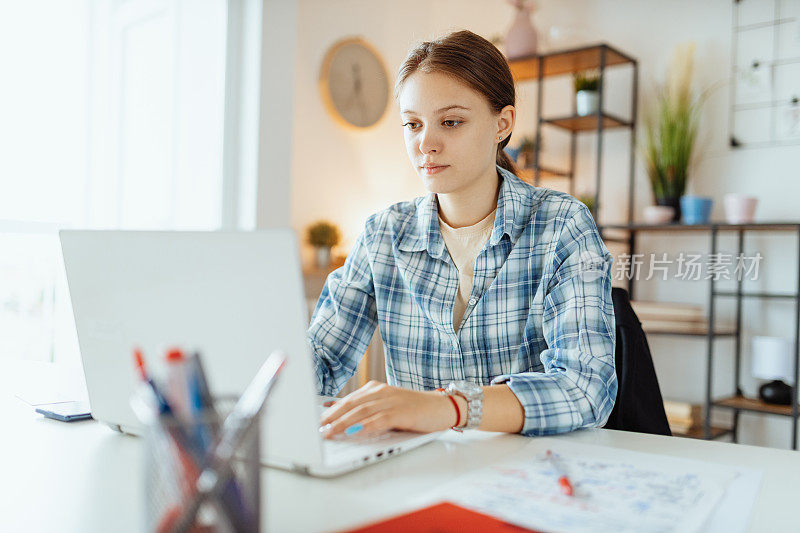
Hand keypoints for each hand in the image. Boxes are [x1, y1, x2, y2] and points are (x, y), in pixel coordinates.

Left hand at [318, 381, 459, 438]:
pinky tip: (355, 432)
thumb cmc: (414, 410)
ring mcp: (391, 401)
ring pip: (362, 411)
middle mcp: (381, 392)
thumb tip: (339, 415)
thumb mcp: (387, 406)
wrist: (442, 407)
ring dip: (343, 423)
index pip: (348, 400)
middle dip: (332, 417)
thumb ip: (366, 409)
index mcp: (375, 389)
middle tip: (317, 428)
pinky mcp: (402, 412)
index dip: (330, 410)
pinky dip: (366, 426)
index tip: (315, 420)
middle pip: (351, 404)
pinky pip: (380, 419)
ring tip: (330, 432)